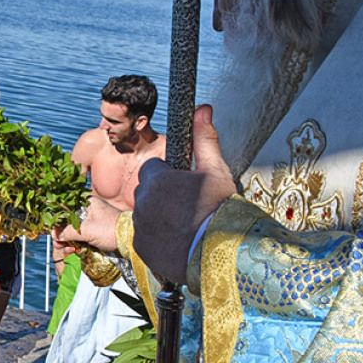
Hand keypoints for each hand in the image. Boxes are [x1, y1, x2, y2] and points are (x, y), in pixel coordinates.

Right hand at [52, 195, 120, 253]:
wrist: (132, 240)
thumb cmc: (110, 229)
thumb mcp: (87, 230)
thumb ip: (68, 232)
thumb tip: (55, 236)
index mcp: (87, 203)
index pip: (66, 210)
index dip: (57, 222)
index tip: (52, 232)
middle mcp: (90, 210)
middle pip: (69, 222)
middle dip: (62, 234)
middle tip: (57, 243)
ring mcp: (94, 222)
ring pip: (76, 231)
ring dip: (68, 241)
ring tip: (64, 249)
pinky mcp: (97, 232)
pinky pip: (83, 237)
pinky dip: (77, 243)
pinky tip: (73, 250)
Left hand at [132, 105, 235, 283]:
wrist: (223, 252)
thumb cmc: (220, 210)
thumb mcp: (216, 170)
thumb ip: (204, 139)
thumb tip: (202, 109)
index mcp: (157, 179)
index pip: (152, 169)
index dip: (168, 175)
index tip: (183, 184)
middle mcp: (142, 201)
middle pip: (146, 192)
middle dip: (161, 196)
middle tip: (186, 206)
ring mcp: (139, 226)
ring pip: (144, 214)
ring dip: (159, 217)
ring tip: (185, 225)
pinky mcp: (140, 247)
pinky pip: (144, 237)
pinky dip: (157, 238)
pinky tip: (178, 241)